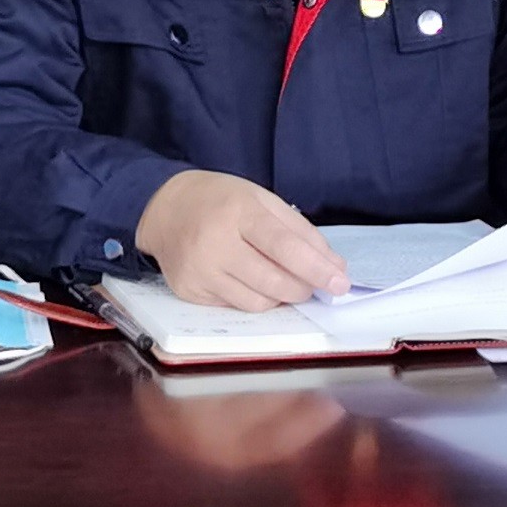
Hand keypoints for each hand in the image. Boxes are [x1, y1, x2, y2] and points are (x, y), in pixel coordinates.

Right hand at [135, 169, 350, 310]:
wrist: (165, 208)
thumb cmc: (222, 201)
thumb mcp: (263, 200)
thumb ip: (301, 232)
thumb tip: (334, 267)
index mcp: (238, 211)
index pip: (283, 246)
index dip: (316, 268)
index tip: (340, 282)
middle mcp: (214, 243)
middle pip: (273, 281)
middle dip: (303, 287)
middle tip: (313, 283)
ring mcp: (199, 271)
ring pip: (257, 302)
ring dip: (280, 295)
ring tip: (280, 277)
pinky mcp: (188, 292)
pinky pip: (236, 307)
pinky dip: (253, 297)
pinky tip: (249, 279)